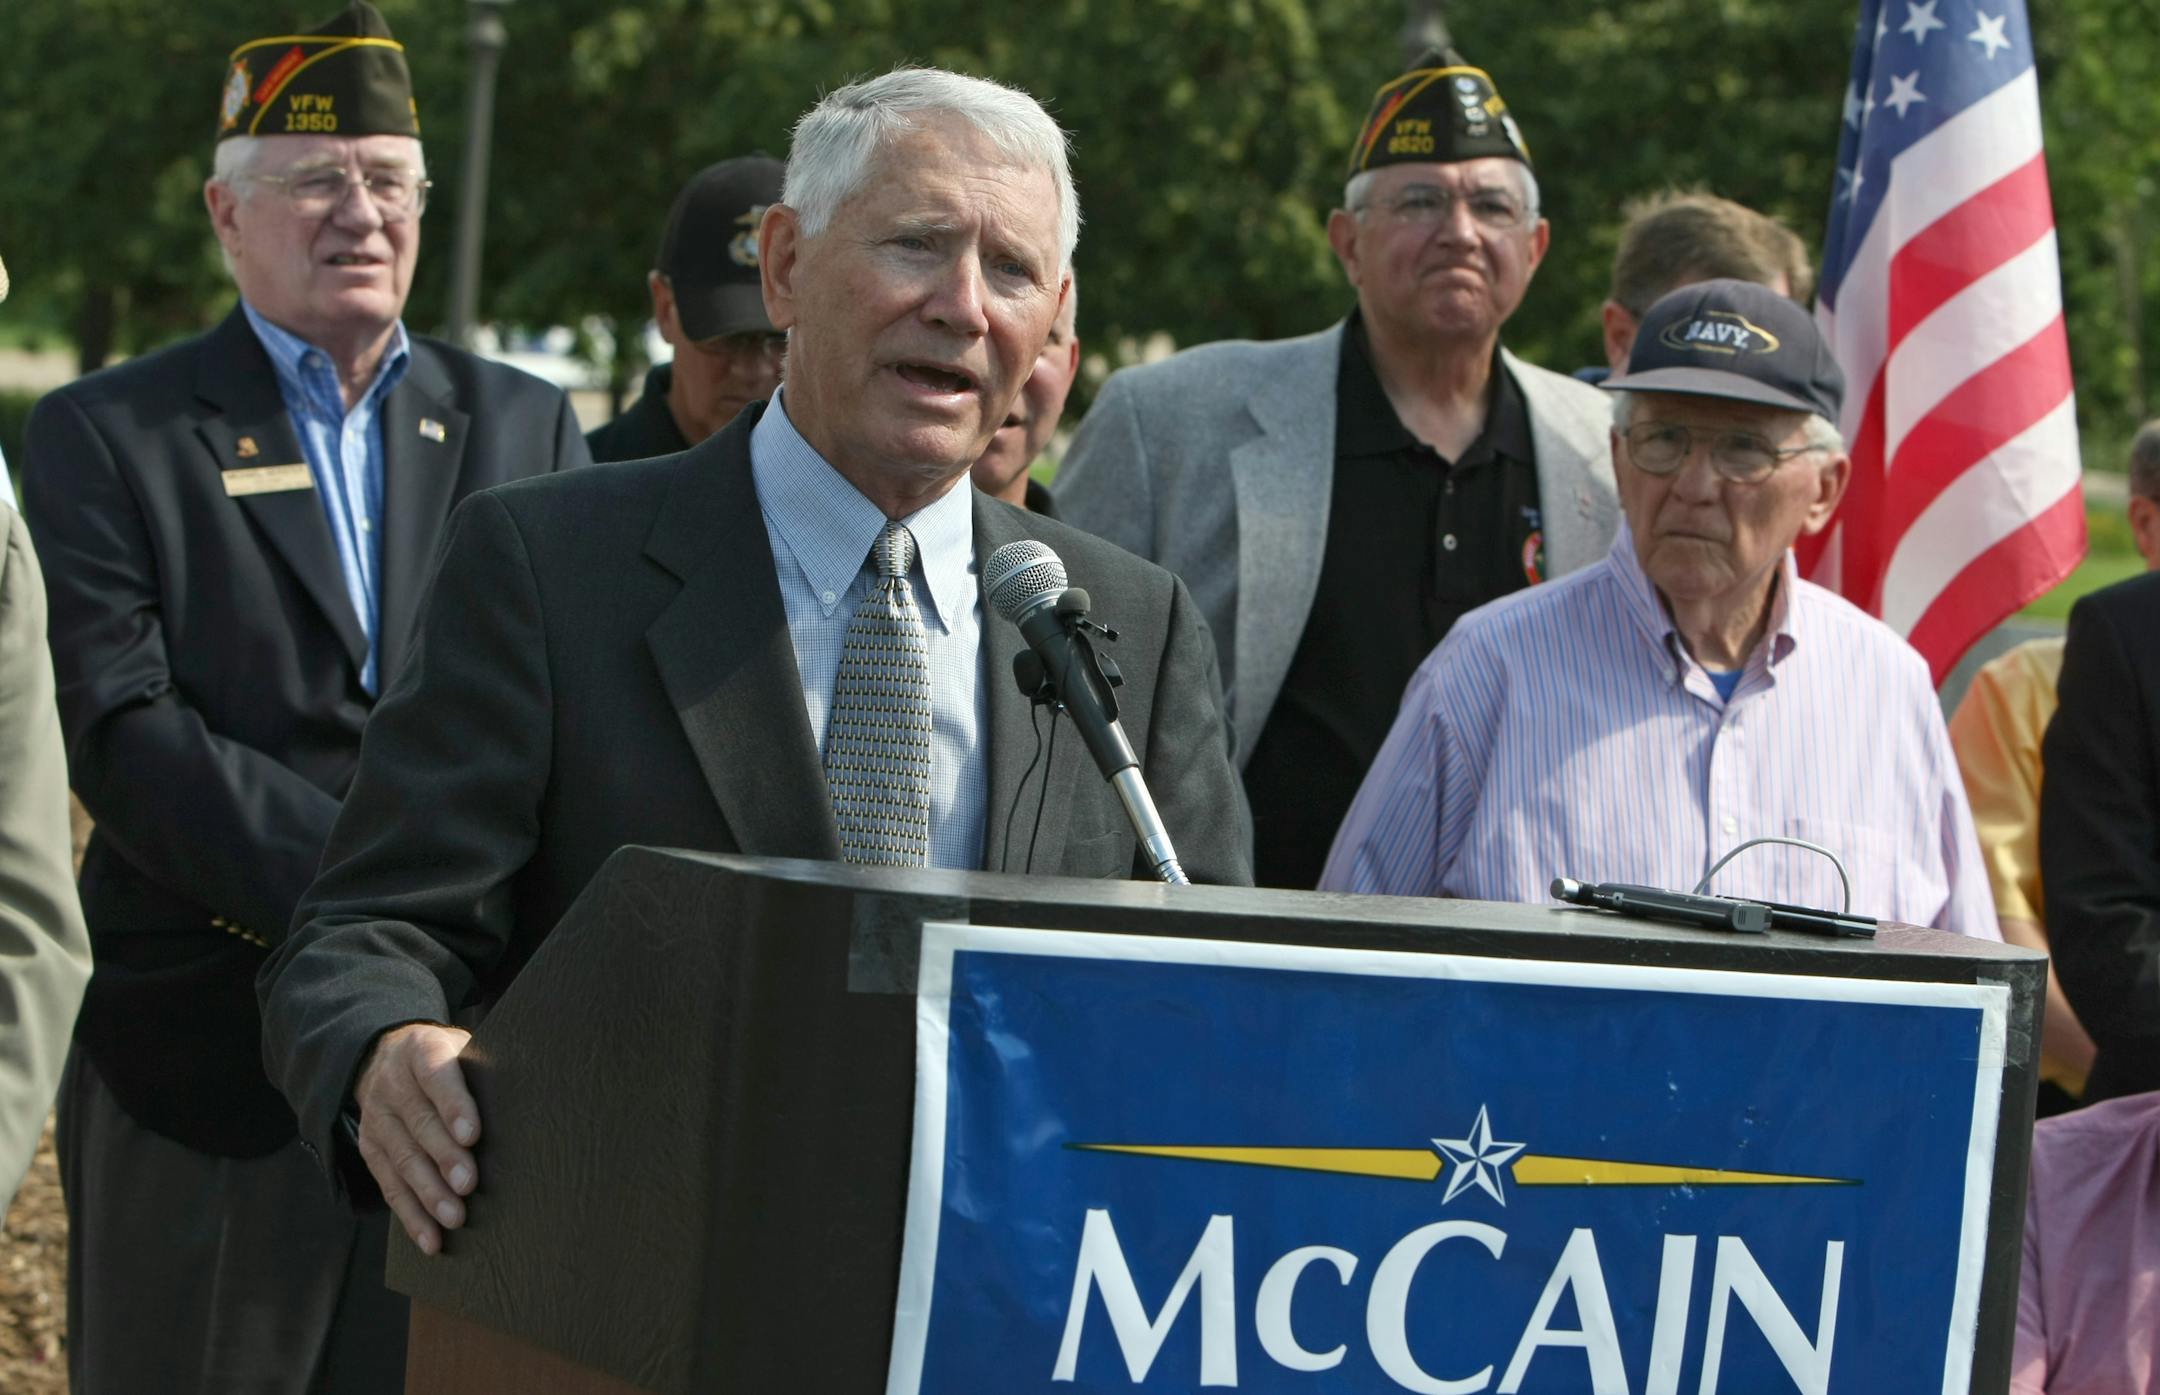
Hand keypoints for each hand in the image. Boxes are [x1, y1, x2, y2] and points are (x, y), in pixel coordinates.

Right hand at [355, 1022, 479, 1254]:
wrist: (387, 1056)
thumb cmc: (447, 1059)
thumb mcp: (462, 1048)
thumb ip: (484, 1070)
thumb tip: (531, 1101)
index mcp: (421, 1050)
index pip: (437, 1075)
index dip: (454, 1105)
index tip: (473, 1135)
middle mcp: (393, 1083)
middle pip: (420, 1123)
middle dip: (444, 1157)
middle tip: (469, 1185)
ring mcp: (377, 1118)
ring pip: (402, 1158)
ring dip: (428, 1193)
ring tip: (454, 1218)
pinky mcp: (369, 1149)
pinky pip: (389, 1185)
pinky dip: (411, 1215)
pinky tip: (430, 1239)